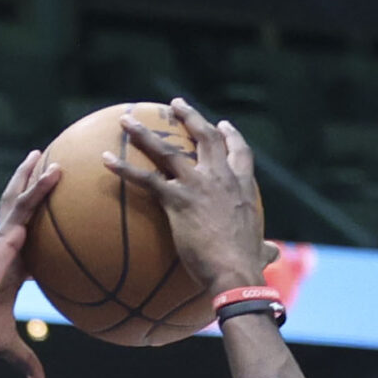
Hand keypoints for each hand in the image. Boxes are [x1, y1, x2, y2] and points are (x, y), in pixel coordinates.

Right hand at [0, 149, 59, 377]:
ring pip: (25, 201)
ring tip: (50, 158)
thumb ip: (25, 359)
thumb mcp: (5, 343)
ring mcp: (5, 237)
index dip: (46, 237)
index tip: (61, 226)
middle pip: (26, 215)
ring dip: (37, 179)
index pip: (34, 247)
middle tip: (49, 171)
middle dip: (34, 193)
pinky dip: (41, 188)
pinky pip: (27, 205)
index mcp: (12, 268)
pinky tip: (55, 172)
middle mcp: (8, 248)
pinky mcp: (4, 233)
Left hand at [107, 99, 267, 296]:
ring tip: (126, 120)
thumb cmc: (248, 266)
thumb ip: (264, 249)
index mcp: (243, 187)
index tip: (222, 125)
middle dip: (189, 116)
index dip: (231, 136)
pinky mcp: (177, 199)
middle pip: (204, 137)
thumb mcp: (260, 251)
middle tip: (175, 105)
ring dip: (144, 133)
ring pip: (167, 150)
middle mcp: (221, 178)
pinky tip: (105, 159)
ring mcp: (198, 185)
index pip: (239, 153)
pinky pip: (145, 179)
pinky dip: (123, 168)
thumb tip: (272, 255)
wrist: (235, 271)